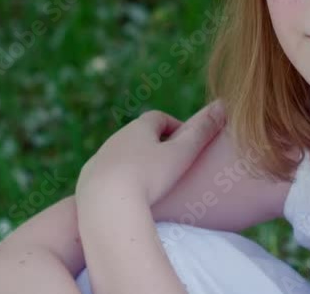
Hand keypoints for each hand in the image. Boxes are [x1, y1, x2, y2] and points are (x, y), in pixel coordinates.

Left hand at [76, 102, 225, 206]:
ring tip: (152, 185)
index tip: (187, 143)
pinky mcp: (86, 181)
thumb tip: (223, 104)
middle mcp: (115, 139)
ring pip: (120, 156)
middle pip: (137, 136)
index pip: (158, 118)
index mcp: (138, 128)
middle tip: (173, 165)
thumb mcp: (182, 154)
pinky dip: (118, 182)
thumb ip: (202, 131)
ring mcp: (99, 160)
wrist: (104, 205)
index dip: (175, 127)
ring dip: (135, 164)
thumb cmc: (148, 177)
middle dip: (155, 146)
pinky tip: (128, 198)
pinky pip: (105, 176)